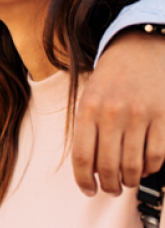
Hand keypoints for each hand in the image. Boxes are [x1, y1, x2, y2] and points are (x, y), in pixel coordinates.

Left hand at [73, 30, 164, 195]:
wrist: (139, 48)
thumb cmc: (111, 77)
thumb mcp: (88, 98)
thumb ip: (88, 130)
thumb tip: (89, 169)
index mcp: (88, 109)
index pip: (83, 157)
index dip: (84, 180)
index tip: (88, 189)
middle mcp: (112, 113)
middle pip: (108, 166)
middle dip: (108, 185)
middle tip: (110, 188)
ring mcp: (139, 116)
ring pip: (133, 166)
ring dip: (129, 181)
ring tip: (126, 180)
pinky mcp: (162, 117)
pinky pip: (156, 156)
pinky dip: (150, 168)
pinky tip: (144, 166)